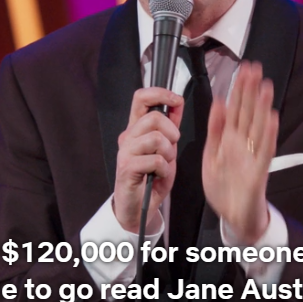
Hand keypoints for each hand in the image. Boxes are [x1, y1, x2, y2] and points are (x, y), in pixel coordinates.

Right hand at [113, 87, 184, 232]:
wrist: (138, 208)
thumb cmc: (151, 179)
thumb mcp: (166, 149)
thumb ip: (170, 128)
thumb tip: (177, 103)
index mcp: (136, 129)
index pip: (141, 98)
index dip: (159, 94)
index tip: (175, 99)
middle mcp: (128, 136)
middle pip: (155, 118)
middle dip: (172, 133)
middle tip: (170, 149)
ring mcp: (125, 151)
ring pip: (157, 138)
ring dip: (168, 154)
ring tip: (163, 165)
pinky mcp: (127, 167)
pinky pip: (156, 160)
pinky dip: (164, 170)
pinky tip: (158, 176)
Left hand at [202, 61, 277, 244]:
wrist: (233, 217)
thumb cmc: (224, 188)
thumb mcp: (211, 156)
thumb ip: (214, 130)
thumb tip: (217, 104)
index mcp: (229, 139)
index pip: (234, 109)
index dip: (238, 89)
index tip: (241, 70)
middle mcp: (243, 144)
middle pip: (248, 112)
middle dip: (251, 91)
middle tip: (255, 68)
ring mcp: (252, 156)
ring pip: (259, 127)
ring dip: (263, 108)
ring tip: (266, 88)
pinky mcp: (259, 172)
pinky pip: (265, 152)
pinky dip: (269, 136)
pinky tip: (273, 120)